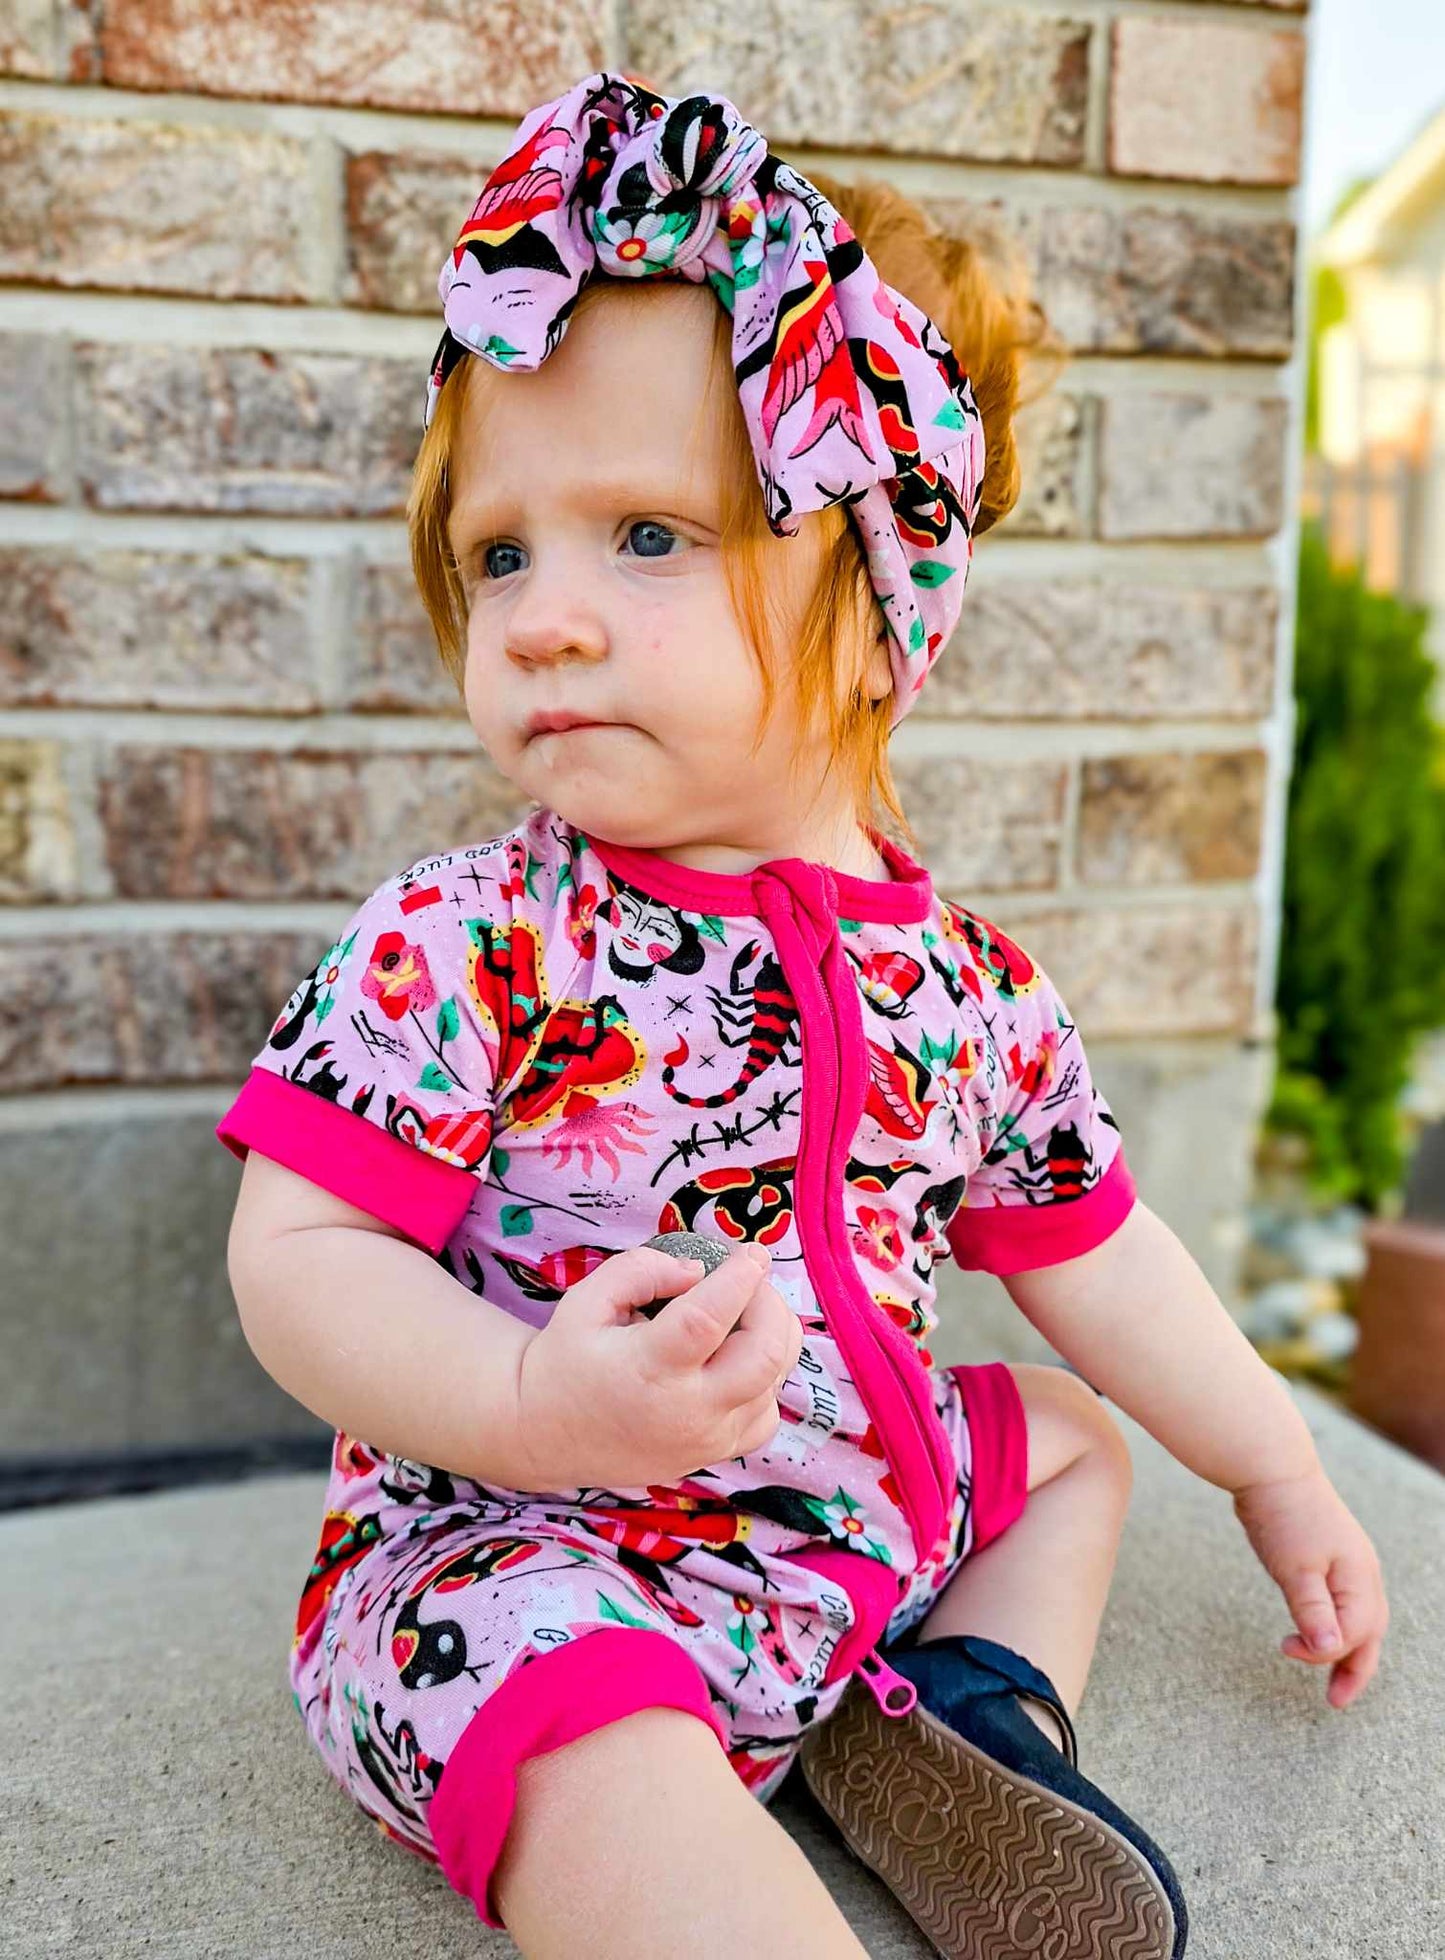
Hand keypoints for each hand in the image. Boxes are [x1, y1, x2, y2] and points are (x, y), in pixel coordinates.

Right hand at [514, 1241, 802, 1490]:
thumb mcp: (585, 1301)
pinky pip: (766, 1416)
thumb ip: (639, 1270)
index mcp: (648, 1368)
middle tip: (752, 1280)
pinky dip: (766, 1381)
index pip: (707, 1319)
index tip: (752, 1253)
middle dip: (771, 1306)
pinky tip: (738, 1358)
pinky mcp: (714, 1455)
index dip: (739, 1279)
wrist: (545, 1435)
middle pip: (763, 1357)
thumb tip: (695, 1269)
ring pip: (773, 1385)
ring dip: (772, 1339)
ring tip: (745, 1314)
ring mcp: (705, 1439)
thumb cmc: (566, 1361)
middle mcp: (685, 1410)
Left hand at [1231, 1465, 1388, 1708]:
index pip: (1355, 1633)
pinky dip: (1333, 1623)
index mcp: (1361, 1578)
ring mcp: (1347, 1564)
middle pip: (1369, 1632)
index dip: (1325, 1653)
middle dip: (1355, 1669)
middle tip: (1335, 1701)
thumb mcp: (1296, 1568)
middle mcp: (1362, 1574)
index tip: (1286, 1649)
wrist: (1270, 1468)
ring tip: (1330, 1676)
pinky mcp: (1327, 1557)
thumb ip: (1313, 1611)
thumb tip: (1330, 1652)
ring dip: (1346, 1648)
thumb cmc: (1285, 1516)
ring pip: (1357, 1618)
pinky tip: (1316, 1631)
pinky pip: (1339, 1601)